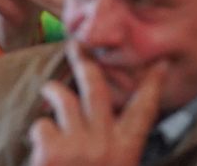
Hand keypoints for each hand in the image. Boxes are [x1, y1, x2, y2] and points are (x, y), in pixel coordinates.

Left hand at [28, 43, 166, 165]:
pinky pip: (41, 123)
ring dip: (53, 90)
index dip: (152, 85)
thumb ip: (115, 148)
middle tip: (76, 44)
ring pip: (63, 97)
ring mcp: (79, 145)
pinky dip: (37, 132)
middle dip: (86, 61)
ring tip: (48, 89)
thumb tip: (107, 123)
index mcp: (127, 152)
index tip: (159, 63)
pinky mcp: (52, 150)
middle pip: (97, 88)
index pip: (144, 111)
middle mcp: (106, 144)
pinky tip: (38, 147)